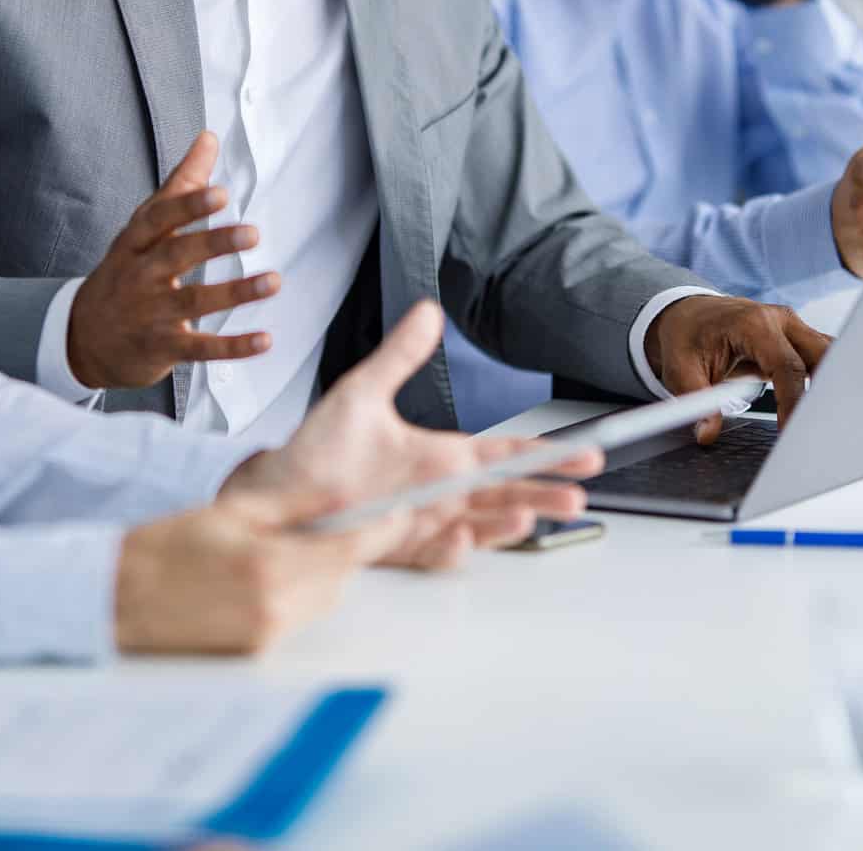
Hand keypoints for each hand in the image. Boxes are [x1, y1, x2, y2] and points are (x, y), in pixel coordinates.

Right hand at [67, 131, 276, 389]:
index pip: (159, 219)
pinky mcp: (164, 348)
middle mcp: (141, 276)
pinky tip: (265, 340)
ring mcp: (151, 314)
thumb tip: (208, 138)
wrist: (82, 340)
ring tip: (273, 281)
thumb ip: (180, 185)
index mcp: (135, 243)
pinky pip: (202, 348)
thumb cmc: (123, 274)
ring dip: (235, 292)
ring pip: (194, 301)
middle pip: (176, 256)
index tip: (219, 193)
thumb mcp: (141, 230)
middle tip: (252, 232)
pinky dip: (233, 346)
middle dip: (213, 244)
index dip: (188, 206)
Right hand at [114, 486, 393, 654]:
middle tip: (311, 528)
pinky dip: (292, 598)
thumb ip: (294, 504)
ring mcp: (267, 634)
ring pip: (323, 599)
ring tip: (272, 553)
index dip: (384, 529)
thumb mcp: (232, 510)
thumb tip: (342, 493)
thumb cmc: (166, 548)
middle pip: (342, 576)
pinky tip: (255, 581)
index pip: (353, 549)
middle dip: (339, 550)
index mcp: (271, 563)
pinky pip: (297, 619)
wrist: (115, 599)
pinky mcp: (257, 652)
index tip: (400, 514)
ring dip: (316, 575)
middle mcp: (276, 606)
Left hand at [225, 301, 601, 568]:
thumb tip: (428, 310)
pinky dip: (450, 547)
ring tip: (528, 518)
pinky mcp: (397, 548)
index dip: (544, 454)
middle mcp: (440, 492)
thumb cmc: (321, 448)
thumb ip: (400, 356)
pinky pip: (433, 553)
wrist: (279, 492)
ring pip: (479, 527)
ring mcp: (422, 523)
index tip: (583, 455)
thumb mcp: (363, 392)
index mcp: (442, 456)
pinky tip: (459, 535)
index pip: (506, 454)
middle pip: (504, 495)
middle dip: (541, 495)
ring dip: (505, 524)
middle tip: (576, 497)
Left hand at [643, 295, 831, 441]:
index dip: (792, 402)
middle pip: (822, 355)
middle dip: (825, 391)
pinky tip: (818, 406)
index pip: (787, 365)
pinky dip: (824, 380)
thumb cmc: (687, 337)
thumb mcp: (680, 370)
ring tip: (821, 420)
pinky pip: (822, 358)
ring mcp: (793, 327)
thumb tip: (707, 434)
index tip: (789, 431)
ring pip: (829, 355)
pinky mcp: (797, 338)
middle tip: (816, 428)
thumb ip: (696, 402)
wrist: (689, 315)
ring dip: (828, 385)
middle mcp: (780, 320)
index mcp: (753, 323)